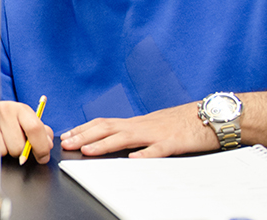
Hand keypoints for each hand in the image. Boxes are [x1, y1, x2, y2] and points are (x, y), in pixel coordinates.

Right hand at [0, 101, 53, 163]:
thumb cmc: (2, 121)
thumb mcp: (24, 121)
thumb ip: (40, 131)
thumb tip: (48, 143)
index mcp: (20, 109)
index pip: (35, 128)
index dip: (41, 147)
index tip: (42, 156)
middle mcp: (4, 110)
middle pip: (19, 145)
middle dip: (20, 152)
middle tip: (15, 144)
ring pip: (5, 151)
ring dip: (5, 152)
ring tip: (1, 141)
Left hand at [60, 102, 217, 157]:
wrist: (208, 116)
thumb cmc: (178, 123)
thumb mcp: (150, 126)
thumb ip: (132, 132)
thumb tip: (111, 139)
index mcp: (134, 123)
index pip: (103, 123)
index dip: (83, 129)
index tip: (66, 135)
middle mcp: (140, 125)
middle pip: (107, 128)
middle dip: (84, 136)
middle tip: (66, 144)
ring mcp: (156, 133)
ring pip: (125, 137)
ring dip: (104, 144)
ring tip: (88, 150)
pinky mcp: (174, 142)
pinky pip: (158, 149)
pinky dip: (145, 153)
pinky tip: (133, 158)